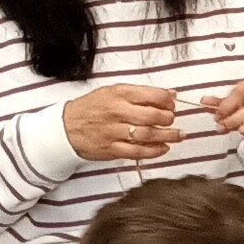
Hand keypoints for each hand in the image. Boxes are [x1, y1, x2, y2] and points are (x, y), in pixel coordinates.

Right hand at [61, 84, 180, 161]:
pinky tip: (163, 148)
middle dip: (168, 119)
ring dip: (167, 136)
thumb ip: (141, 93)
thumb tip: (169, 94)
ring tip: (177, 136)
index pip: (152, 95)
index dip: (168, 101)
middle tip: (172, 120)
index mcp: (119, 94)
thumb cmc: (90, 108)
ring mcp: (115, 132)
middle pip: (152, 116)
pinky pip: (138, 152)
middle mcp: (117, 112)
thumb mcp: (113, 91)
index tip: (172, 104)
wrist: (66, 127)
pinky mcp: (113, 149)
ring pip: (148, 135)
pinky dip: (154, 151)